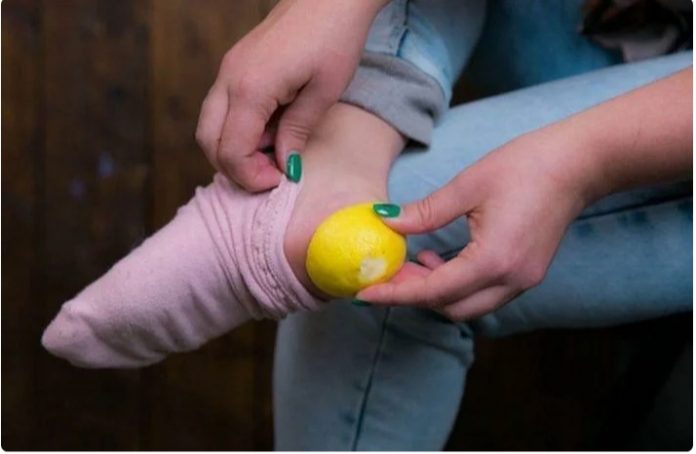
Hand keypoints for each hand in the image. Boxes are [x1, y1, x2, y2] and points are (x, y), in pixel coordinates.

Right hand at [196, 0, 383, 191]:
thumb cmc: (334, 37)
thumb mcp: (323, 93)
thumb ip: (297, 132)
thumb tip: (284, 166)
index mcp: (250, 88)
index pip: (231, 150)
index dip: (251, 176)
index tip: (279, 180)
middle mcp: (229, 79)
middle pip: (209, 141)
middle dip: (235, 168)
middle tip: (270, 175)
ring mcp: (228, 70)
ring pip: (211, 125)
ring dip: (235, 149)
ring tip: (274, 152)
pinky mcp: (236, 66)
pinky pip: (223, 108)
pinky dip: (239, 129)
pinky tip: (271, 129)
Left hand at [357, 131, 592, 320]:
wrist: (578, 163)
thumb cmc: (526, 166)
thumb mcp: (468, 185)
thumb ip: (424, 212)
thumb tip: (386, 221)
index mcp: (494, 260)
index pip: (433, 291)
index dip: (395, 294)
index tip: (364, 293)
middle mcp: (511, 280)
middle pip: (450, 307)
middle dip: (413, 295)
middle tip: (387, 272)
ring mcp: (523, 281)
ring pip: (467, 306)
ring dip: (435, 292)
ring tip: (411, 262)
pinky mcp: (528, 273)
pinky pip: (484, 294)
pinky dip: (456, 286)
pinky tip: (439, 259)